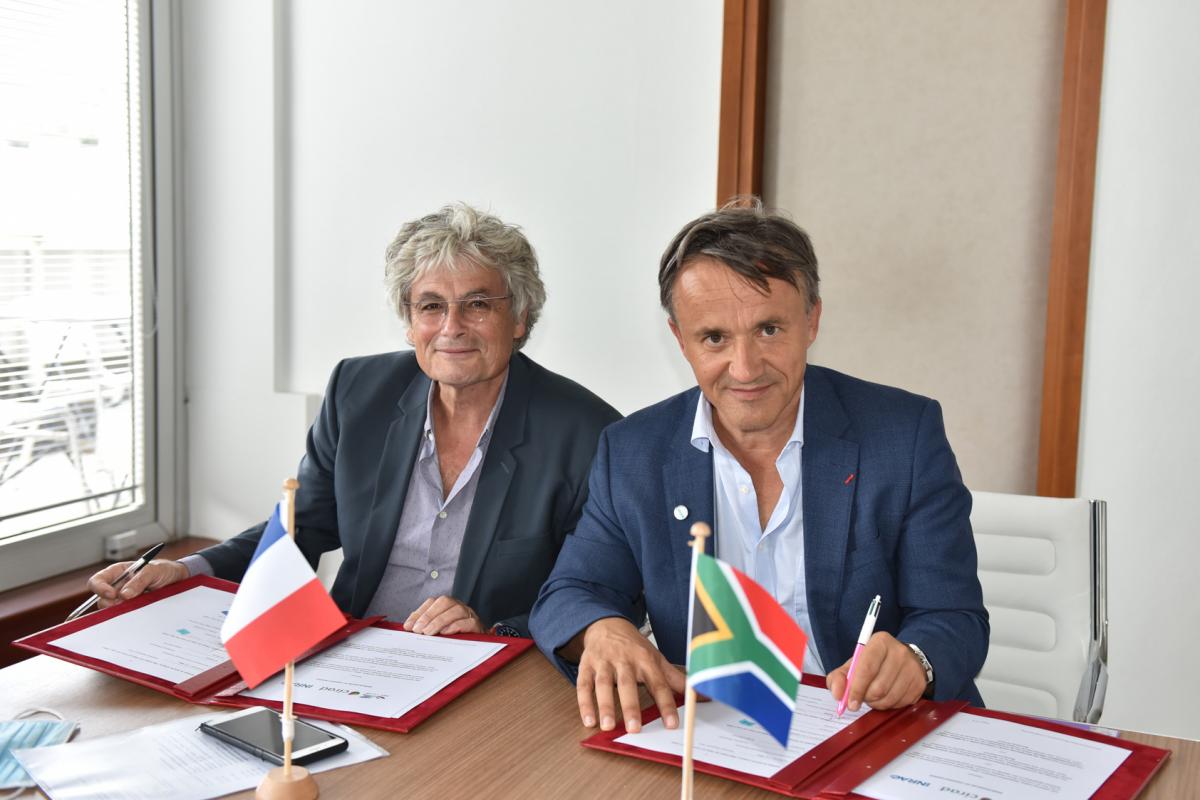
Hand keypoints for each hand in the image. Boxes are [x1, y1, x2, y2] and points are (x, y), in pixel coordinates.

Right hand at [87, 559, 189, 607]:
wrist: (177, 580)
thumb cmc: (163, 570)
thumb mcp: (153, 570)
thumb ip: (139, 580)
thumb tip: (124, 595)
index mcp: (117, 573)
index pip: (98, 580)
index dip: (100, 588)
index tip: (112, 594)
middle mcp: (117, 586)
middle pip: (101, 599)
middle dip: (110, 603)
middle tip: (125, 604)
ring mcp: (123, 599)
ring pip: (112, 610)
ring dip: (120, 610)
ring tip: (137, 605)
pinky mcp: (131, 609)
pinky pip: (124, 615)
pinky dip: (128, 616)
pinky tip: (138, 612)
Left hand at [403, 595, 484, 634]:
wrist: (478, 646)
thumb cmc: (455, 637)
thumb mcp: (438, 630)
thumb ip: (425, 626)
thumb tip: (408, 627)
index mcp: (447, 606)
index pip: (432, 602)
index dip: (419, 613)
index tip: (408, 626)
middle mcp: (458, 606)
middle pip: (444, 602)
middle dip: (428, 615)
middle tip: (417, 630)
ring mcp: (469, 614)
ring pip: (456, 610)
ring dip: (439, 621)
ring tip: (428, 633)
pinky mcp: (477, 625)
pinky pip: (469, 622)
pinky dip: (456, 626)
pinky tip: (445, 633)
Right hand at [572, 617, 685, 733]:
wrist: (607, 624)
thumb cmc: (634, 647)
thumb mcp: (656, 658)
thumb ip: (676, 679)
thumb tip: (702, 695)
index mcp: (645, 659)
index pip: (658, 683)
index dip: (666, 704)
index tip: (672, 724)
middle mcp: (624, 660)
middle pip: (628, 684)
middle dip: (631, 706)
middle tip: (634, 728)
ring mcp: (604, 662)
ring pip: (603, 684)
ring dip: (605, 705)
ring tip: (607, 726)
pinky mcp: (587, 666)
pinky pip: (584, 684)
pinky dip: (585, 703)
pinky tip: (589, 720)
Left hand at [826, 632, 927, 711]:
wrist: (904, 659)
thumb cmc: (875, 662)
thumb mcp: (854, 663)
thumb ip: (840, 677)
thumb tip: (838, 694)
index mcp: (880, 642)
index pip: (867, 668)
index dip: (856, 688)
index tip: (850, 702)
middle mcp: (899, 652)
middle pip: (878, 687)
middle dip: (866, 697)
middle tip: (863, 697)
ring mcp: (912, 668)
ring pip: (888, 698)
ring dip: (877, 703)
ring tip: (874, 695)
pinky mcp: (919, 683)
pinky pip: (900, 703)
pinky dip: (889, 705)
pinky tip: (887, 695)